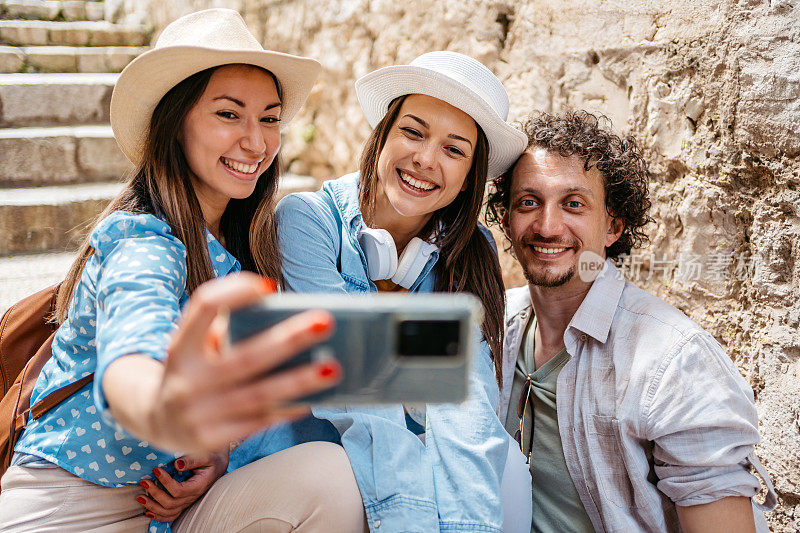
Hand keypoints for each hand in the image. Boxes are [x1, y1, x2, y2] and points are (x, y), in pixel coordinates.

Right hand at [104, 272, 341, 453]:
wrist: (155, 420)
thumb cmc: (194, 369)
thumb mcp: (196, 345)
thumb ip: (230, 330)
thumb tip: (292, 321)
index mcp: (181, 345)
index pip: (203, 307)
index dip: (235, 293)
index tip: (269, 287)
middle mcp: (185, 379)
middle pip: (245, 357)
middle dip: (288, 339)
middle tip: (325, 322)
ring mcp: (195, 413)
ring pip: (258, 395)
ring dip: (299, 381)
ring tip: (333, 368)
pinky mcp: (208, 439)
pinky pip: (258, 422)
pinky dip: (287, 409)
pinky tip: (313, 398)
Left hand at [136, 451, 228, 522]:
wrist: (216, 466)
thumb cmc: (211, 459)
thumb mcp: (206, 456)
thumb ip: (194, 460)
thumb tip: (178, 464)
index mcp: (198, 486)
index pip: (178, 490)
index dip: (165, 482)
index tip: (156, 470)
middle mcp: (192, 497)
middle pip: (171, 503)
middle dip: (154, 493)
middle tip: (144, 481)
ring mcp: (187, 502)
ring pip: (169, 512)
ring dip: (152, 506)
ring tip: (140, 497)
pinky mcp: (183, 503)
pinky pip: (171, 516)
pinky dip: (158, 516)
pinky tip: (148, 511)